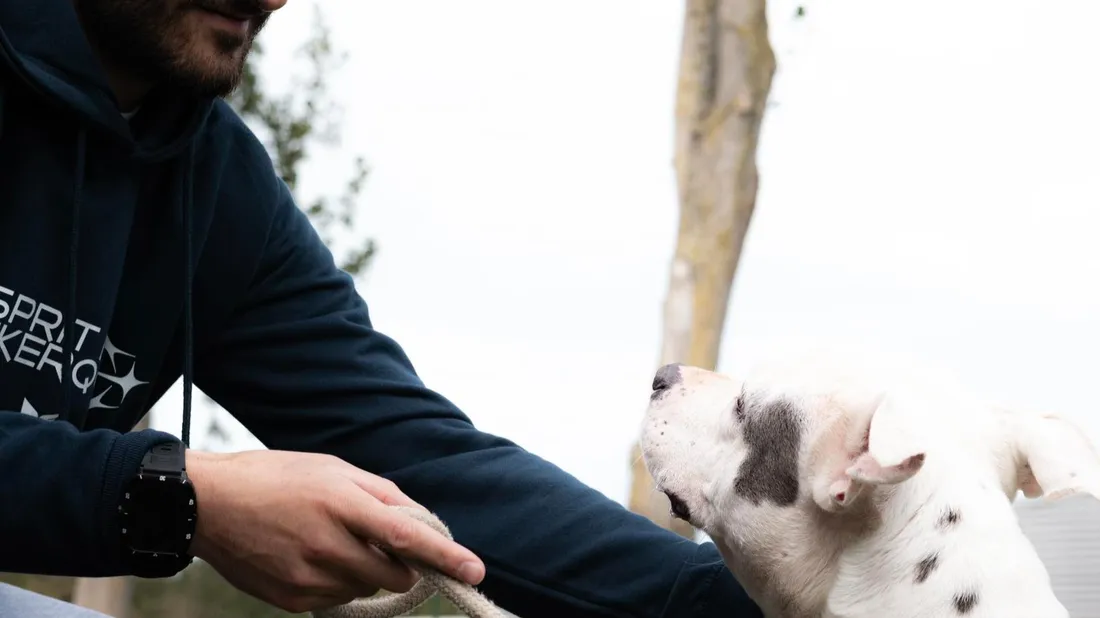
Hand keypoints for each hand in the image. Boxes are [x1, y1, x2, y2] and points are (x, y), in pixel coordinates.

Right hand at [185, 449, 485, 613]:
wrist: (208, 503)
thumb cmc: (278, 477)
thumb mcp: (334, 469)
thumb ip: (383, 495)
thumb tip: (422, 524)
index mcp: (341, 503)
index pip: (406, 537)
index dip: (445, 555)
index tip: (475, 569)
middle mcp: (326, 545)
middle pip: (394, 574)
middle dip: (402, 565)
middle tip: (379, 541)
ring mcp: (307, 578)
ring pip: (367, 589)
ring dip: (366, 571)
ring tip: (330, 539)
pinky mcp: (291, 600)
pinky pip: (338, 600)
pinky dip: (338, 583)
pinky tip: (310, 556)